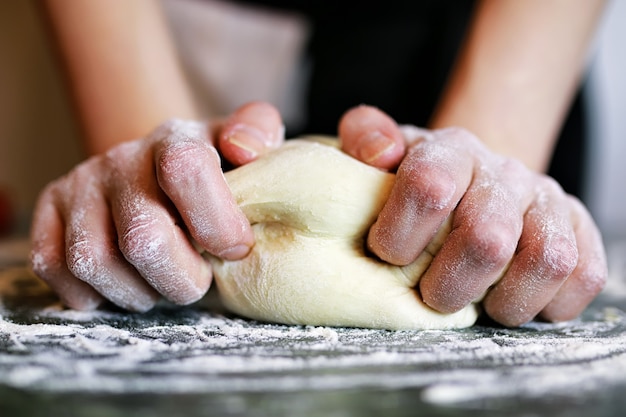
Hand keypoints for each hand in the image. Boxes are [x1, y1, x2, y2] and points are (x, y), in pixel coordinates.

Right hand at [30, 102, 283, 311]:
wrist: (157, 169)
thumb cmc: (214, 171)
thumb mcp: (246, 144)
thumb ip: (258, 132)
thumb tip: (244, 149)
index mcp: (174, 141)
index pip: (185, 170)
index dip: (216, 223)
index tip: (237, 249)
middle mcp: (120, 159)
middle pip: (142, 238)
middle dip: (182, 279)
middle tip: (199, 279)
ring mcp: (80, 184)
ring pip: (93, 262)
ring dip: (139, 292)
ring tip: (163, 283)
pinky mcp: (48, 209)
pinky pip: (55, 268)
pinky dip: (95, 294)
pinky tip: (127, 281)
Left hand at [339, 105, 606, 326]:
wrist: (478, 180)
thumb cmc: (422, 179)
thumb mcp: (384, 153)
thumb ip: (365, 139)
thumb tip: (380, 152)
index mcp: (453, 150)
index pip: (428, 186)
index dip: (400, 235)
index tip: (387, 253)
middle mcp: (506, 172)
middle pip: (486, 238)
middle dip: (448, 286)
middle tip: (431, 294)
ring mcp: (548, 200)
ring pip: (546, 260)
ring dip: (504, 301)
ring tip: (478, 302)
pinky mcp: (581, 230)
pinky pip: (584, 275)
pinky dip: (549, 303)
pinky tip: (513, 297)